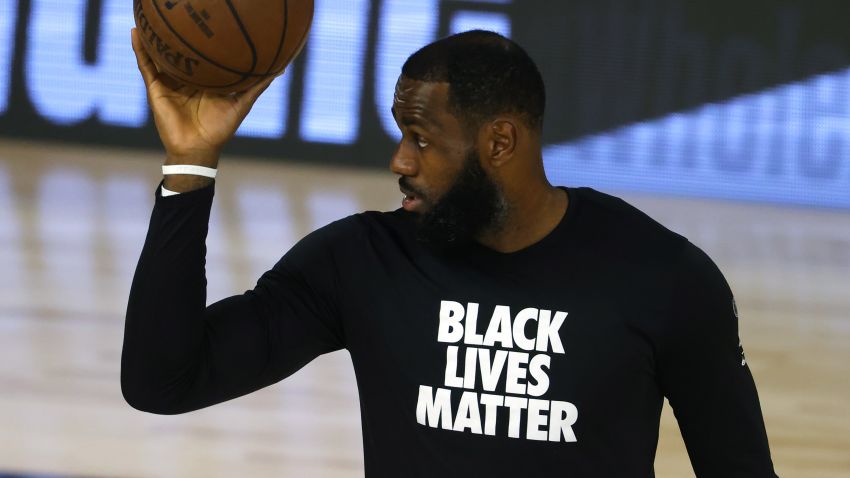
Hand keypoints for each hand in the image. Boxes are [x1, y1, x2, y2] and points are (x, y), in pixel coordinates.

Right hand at [131, 28, 274, 167]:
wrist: (199, 148)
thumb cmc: (221, 128)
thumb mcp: (242, 102)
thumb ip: (257, 86)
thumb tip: (278, 69)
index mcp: (203, 80)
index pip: (200, 55)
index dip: (201, 38)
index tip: (205, 17)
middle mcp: (185, 78)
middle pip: (178, 51)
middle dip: (175, 32)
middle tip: (176, 9)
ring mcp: (169, 82)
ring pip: (159, 54)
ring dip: (153, 35)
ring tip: (148, 14)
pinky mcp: (156, 88)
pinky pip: (146, 66)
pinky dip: (140, 49)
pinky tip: (137, 32)